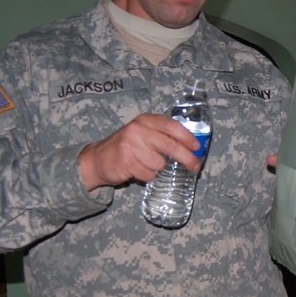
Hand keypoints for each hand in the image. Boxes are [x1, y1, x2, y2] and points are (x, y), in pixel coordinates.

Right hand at [79, 113, 202, 190]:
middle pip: (170, 146)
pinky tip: (137, 170)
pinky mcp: (126, 162)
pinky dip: (147, 176)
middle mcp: (137, 130)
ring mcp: (130, 146)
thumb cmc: (126, 147)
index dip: (187, 137)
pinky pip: (149, 174)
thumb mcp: (142, 133)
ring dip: (158, 168)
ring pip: (160, 163)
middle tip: (195, 167)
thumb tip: (191, 146)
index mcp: (145, 120)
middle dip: (187, 158)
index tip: (197, 147)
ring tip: (145, 164)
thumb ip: (162, 135)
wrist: (98, 159)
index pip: (171, 126)